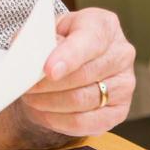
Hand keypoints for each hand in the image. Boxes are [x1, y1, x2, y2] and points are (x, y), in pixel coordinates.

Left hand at [19, 7, 135, 137]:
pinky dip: (58, 120)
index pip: (90, 41)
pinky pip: (85, 123)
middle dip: (48, 84)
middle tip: (25, 87)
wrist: (66, 66)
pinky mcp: (119, 112)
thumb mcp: (44, 31)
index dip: (69, 57)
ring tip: (31, 98)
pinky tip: (44, 113)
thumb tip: (26, 55)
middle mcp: (121, 54)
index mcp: (104, 26)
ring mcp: (125, 84)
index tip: (48, 70)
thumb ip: (36, 38)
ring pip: (82, 100)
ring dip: (49, 102)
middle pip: (84, 75)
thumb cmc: (56, 44)